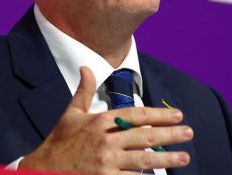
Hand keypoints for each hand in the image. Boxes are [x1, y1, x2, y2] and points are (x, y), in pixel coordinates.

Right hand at [19, 66, 192, 173]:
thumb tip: (86, 68)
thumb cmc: (60, 142)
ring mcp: (106, 162)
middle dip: (171, 134)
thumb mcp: (71, 114)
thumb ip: (84, 91)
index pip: (137, 115)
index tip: (178, 114)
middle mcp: (105, 140)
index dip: (159, 115)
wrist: (43, 170)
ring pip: (144, 160)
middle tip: (189, 132)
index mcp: (100, 121)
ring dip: (167, 159)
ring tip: (184, 157)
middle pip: (145, 136)